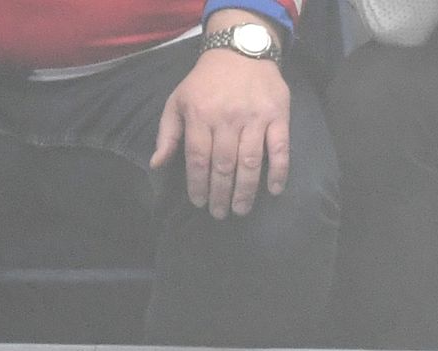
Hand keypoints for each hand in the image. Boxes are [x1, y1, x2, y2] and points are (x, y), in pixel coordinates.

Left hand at [152, 36, 290, 217]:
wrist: (240, 50)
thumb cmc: (206, 81)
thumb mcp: (178, 100)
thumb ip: (167, 133)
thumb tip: (157, 164)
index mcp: (200, 115)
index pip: (198, 159)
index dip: (198, 185)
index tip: (199, 203)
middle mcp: (227, 118)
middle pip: (223, 165)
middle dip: (220, 194)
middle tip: (220, 213)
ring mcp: (254, 118)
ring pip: (250, 162)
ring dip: (245, 191)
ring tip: (240, 209)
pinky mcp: (277, 116)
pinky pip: (280, 149)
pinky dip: (278, 172)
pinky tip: (273, 190)